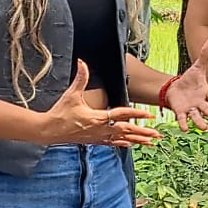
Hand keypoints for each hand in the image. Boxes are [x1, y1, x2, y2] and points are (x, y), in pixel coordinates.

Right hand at [38, 61, 162, 146]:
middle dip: (143, 132)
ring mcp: (98, 137)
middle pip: (126, 131)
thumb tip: (82, 62)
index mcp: (97, 117)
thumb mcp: (71, 94)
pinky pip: (112, 143)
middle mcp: (100, 129)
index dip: (136, 114)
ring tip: (151, 142)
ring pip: (122, 139)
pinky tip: (131, 145)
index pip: (122, 115)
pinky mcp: (94, 141)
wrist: (49, 130)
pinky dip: (123, 143)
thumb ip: (80, 78)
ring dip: (138, 140)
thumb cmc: (60, 112)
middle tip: (158, 134)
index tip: (149, 115)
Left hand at [165, 34, 207, 129]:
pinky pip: (183, 119)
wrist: (175, 89)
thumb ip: (206, 53)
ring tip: (203, 127)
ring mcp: (191, 109)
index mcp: (206, 92)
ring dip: (200, 122)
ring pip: (197, 116)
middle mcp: (201, 102)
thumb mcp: (197, 66)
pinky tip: (185, 128)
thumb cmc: (190, 80)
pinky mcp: (181, 112)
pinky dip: (184, 123)